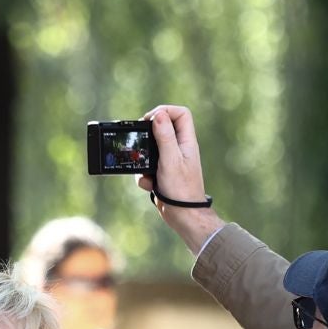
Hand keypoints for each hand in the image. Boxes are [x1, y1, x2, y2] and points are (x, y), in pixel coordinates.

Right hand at [138, 104, 224, 253]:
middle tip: (140, 142)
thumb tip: (159, 115)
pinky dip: (144, 175)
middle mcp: (180, 149)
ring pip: (152, 149)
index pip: (181, 114)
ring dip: (144, 159)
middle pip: (164, 128)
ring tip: (146, 171)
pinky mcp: (163, 174)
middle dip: (148, 136)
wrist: (183, 217)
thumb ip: (165, 137)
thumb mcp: (170, 160)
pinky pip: (148, 167)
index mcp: (186, 142)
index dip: (165, 111)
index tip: (150, 120)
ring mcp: (171, 161)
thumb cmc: (181, 190)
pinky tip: (149, 185)